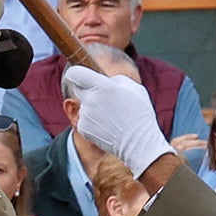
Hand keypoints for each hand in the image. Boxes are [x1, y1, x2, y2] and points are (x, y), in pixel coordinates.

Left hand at [64, 64, 169, 178]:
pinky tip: (106, 126)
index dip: (76, 73)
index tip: (79, 75)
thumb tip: (107, 80)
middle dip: (88, 91)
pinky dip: (92, 122)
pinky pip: (84, 120)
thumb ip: (116, 80)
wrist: (138, 142)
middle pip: (78, 89)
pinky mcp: (83, 128)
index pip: (75, 73)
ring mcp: (85, 115)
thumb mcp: (134, 88)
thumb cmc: (139, 114)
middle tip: (104, 100)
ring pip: (83, 106)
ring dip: (92, 109)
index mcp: (102, 86)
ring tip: (111, 117)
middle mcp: (90, 99)